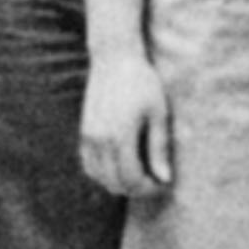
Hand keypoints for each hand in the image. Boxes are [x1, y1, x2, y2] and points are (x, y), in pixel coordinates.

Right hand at [77, 55, 173, 199]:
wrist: (114, 59)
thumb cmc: (143, 83)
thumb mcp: (158, 114)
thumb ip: (159, 148)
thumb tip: (165, 179)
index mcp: (119, 136)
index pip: (131, 179)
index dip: (149, 188)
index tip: (164, 183)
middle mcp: (98, 140)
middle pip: (114, 183)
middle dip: (136, 189)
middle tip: (156, 182)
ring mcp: (87, 137)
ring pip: (99, 177)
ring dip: (119, 183)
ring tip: (141, 175)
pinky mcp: (83, 132)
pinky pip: (89, 165)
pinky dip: (104, 173)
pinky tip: (121, 167)